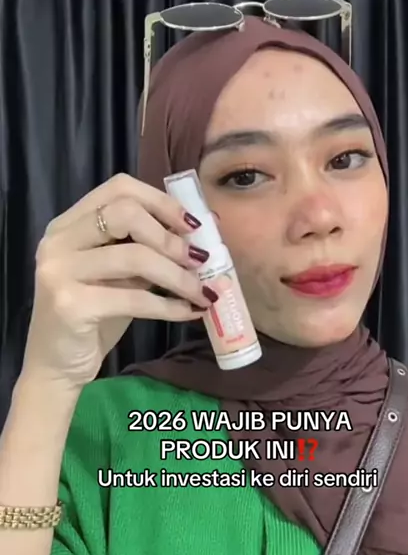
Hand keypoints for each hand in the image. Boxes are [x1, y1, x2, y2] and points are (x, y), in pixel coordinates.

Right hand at [20, 173, 215, 391]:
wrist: (57, 366)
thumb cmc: (93, 316)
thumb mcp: (119, 276)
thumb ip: (146, 250)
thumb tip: (200, 236)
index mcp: (70, 224)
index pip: (119, 188)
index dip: (161, 202)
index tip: (193, 225)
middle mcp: (59, 240)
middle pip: (125, 213)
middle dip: (170, 237)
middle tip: (198, 259)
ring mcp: (60, 270)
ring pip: (134, 256)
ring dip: (178, 275)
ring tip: (203, 291)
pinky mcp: (70, 305)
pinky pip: (134, 298)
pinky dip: (169, 305)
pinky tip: (188, 312)